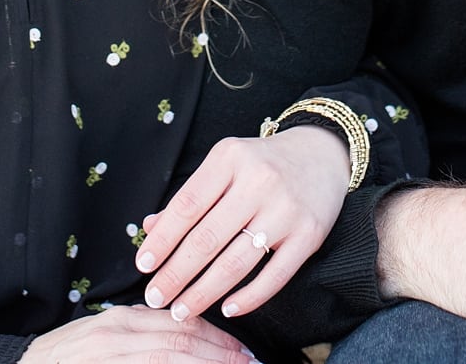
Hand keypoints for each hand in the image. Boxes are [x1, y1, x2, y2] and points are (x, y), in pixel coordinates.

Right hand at [20, 304, 252, 363]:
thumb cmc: (63, 359)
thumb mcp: (102, 337)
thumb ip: (139, 334)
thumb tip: (184, 334)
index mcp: (121, 320)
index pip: (180, 322)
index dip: (217, 337)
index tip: (241, 351)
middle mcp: (116, 335)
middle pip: (181, 339)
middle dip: (221, 354)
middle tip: (249, 363)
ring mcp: (107, 356)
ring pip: (169, 358)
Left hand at [136, 126, 350, 319]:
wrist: (323, 155)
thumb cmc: (263, 164)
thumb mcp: (224, 166)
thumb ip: (190, 198)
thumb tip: (150, 229)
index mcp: (230, 158)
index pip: (186, 206)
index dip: (162, 240)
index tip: (143, 266)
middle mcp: (259, 180)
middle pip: (207, 238)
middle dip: (176, 274)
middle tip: (155, 297)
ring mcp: (286, 208)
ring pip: (236, 262)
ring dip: (204, 292)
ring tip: (181, 310)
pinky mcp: (310, 234)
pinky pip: (274, 276)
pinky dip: (249, 298)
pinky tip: (227, 309)